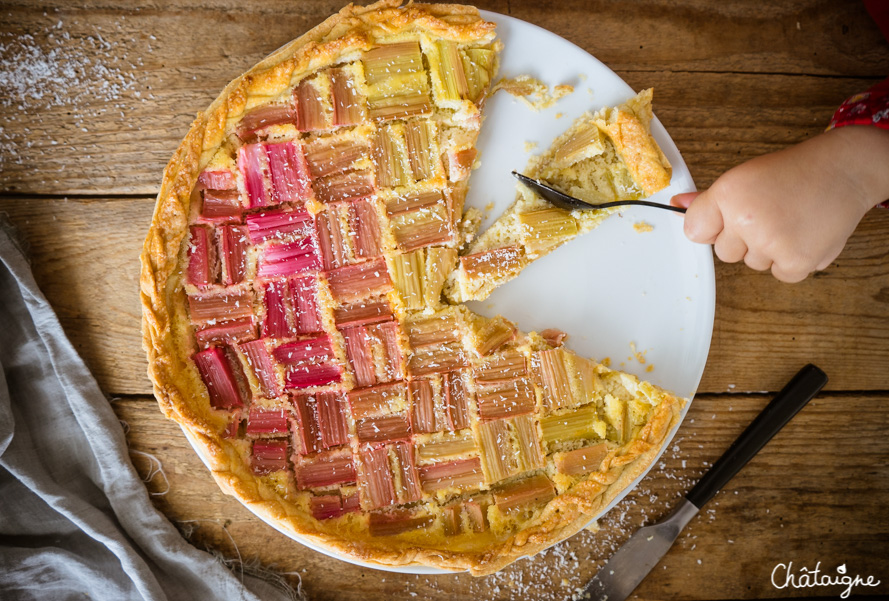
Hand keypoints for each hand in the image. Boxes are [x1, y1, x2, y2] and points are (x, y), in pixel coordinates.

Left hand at [672, 126, 888, 281]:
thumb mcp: (743, 178)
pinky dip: (790, 261)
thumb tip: (677, 206)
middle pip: (723, 252)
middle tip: (767, 214)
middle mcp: (746, 221)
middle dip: (741, 238)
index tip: (728, 218)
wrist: (842, 172)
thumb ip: (707, 200)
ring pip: (752, 264)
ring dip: (767, 250)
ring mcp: (771, 244)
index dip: (712, 226)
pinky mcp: (797, 262)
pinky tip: (801, 235)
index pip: (695, 231)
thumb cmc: (792, 173)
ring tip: (788, 221)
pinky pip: (779, 274)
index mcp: (728, 196)